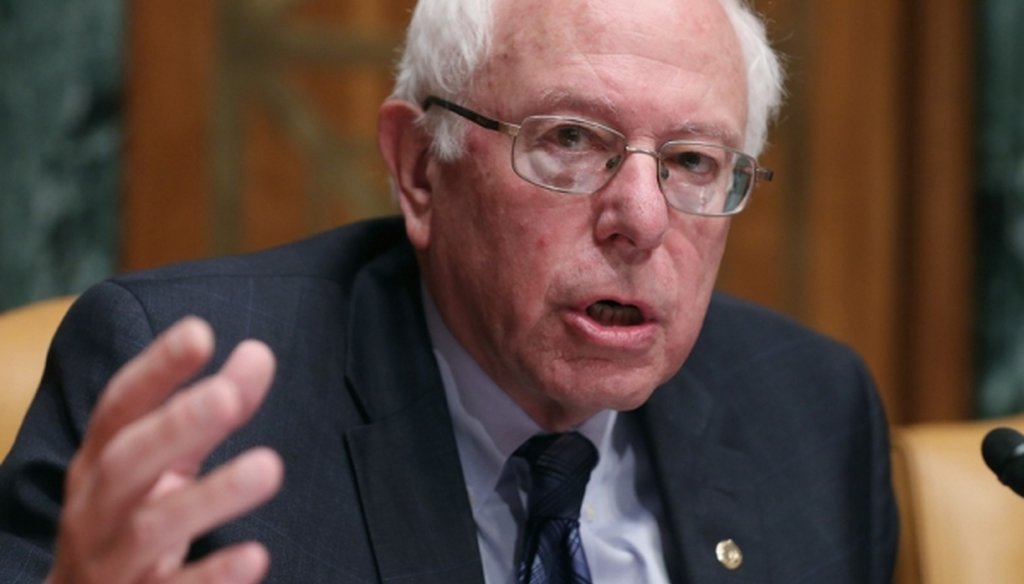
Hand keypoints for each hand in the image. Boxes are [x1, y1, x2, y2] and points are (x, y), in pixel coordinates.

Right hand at [45, 317, 284, 583]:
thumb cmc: (129, 519)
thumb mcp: (165, 463)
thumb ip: (211, 412)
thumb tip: (258, 352)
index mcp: (99, 462)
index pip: (120, 407)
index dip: (156, 369)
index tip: (200, 331)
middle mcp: (96, 508)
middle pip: (126, 462)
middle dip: (174, 426)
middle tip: (227, 396)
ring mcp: (112, 561)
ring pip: (151, 528)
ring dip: (211, 496)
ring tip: (270, 467)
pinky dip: (212, 578)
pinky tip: (256, 557)